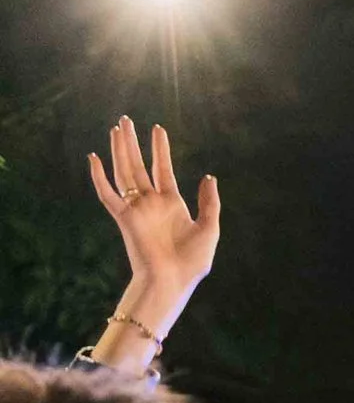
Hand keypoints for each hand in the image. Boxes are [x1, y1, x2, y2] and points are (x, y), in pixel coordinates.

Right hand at [88, 117, 219, 343]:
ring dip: (119, 150)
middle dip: (132, 143)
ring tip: (116, 128)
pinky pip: (108, 194)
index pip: (162, 169)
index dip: (160, 149)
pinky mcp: (124, 218)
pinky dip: (99, 177)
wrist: (172, 282)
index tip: (157, 128)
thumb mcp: (209, 228)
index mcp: (171, 204)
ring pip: (124, 172)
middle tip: (125, 120)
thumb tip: (208, 177)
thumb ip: (209, 203)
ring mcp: (136, 209)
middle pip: (138, 165)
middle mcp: (151, 203)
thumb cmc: (192, 262)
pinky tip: (94, 158)